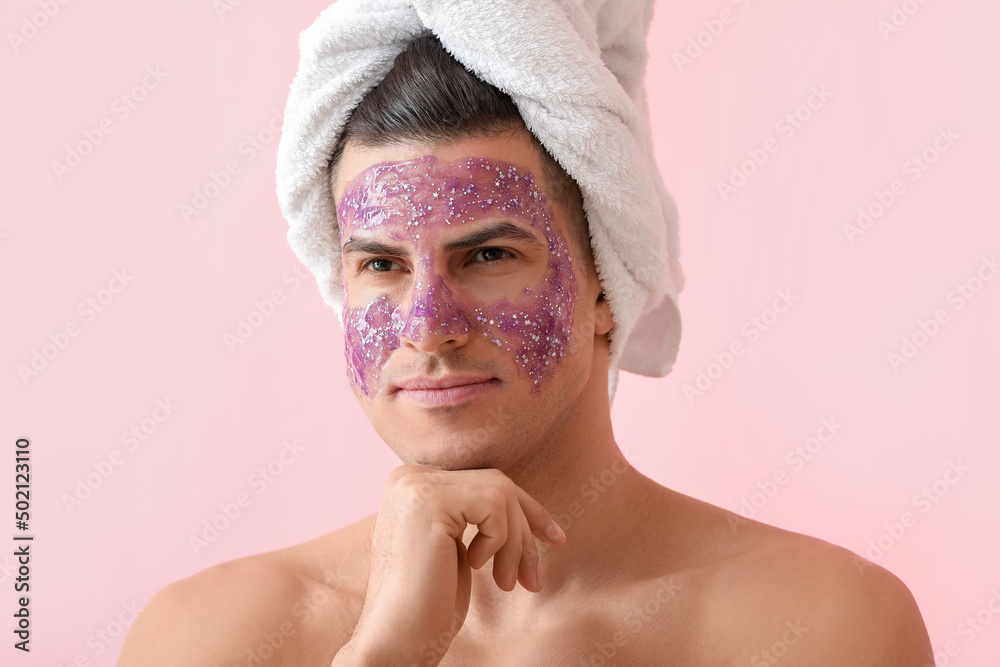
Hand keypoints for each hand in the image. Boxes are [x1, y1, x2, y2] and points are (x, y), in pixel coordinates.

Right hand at [333, 465, 566, 665]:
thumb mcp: (457, 549)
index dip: (525, 509)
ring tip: (506, 583)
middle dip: (526, 530)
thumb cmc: (428, 605)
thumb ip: (475, 517)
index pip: (484, 481)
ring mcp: (416, 486)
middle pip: (496, 483)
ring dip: (515, 543)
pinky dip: (499, 540)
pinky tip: (476, 568)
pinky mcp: (428, 501)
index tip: (554, 538)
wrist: (395, 642)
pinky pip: (494, 504)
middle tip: (533, 579)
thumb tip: (525, 506)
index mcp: (413, 485)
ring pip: (500, 493)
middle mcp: (410, 477)